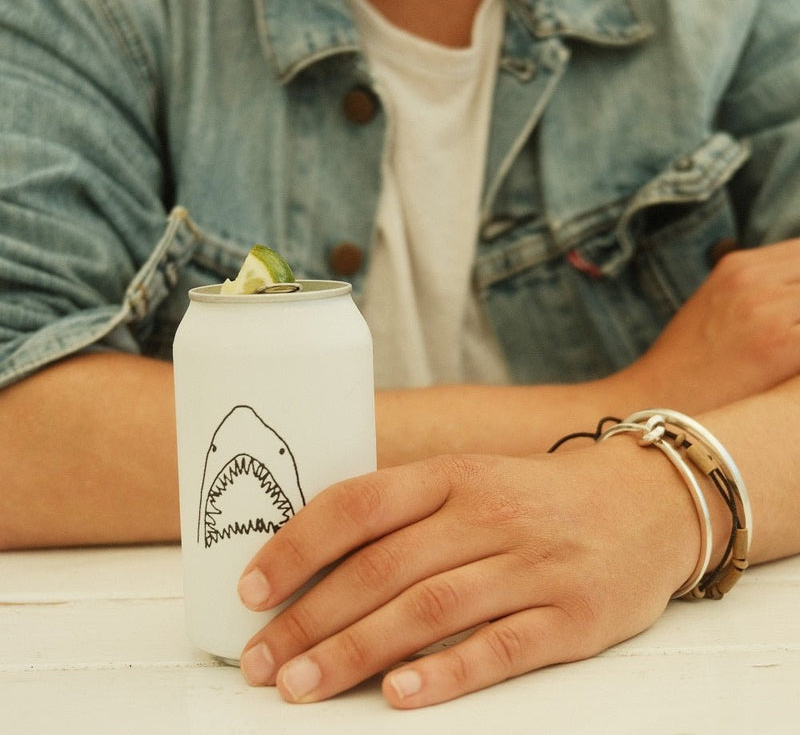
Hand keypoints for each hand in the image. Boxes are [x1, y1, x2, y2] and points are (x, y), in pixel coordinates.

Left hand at [236, 439, 701, 707]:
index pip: (359, 503)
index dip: (298, 545)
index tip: (251, 589)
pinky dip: (447, 672)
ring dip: (356, 651)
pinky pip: (501, 647)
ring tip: (300, 688)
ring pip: (428, 609)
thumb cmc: (536, 498)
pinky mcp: (571, 616)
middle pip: (383, 567)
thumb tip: (317, 555)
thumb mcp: (472, 480)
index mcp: (453, 475)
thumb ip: (407, 511)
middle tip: (260, 662)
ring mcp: (531, 565)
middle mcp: (487, 514)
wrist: (646, 503)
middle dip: (310, 618)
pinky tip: (399, 696)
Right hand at [624, 237, 799, 411]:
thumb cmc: (689, 363)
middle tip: (793, 329)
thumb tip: (794, 296)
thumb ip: (760, 288)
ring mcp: (768, 309)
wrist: (657, 399)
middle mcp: (753, 278)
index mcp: (738, 266)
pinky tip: (793, 364)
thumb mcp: (717, 305)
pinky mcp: (782, 345)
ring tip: (790, 347)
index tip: (795, 309)